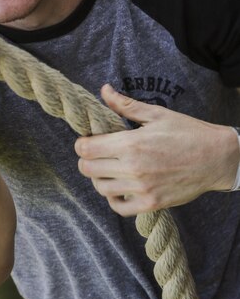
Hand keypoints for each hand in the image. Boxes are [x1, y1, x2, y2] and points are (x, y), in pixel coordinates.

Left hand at [74, 84, 239, 215]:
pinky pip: (119, 208)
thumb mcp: (156, 114)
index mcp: (131, 143)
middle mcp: (133, 168)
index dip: (82, 143)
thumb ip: (125, 105)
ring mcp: (142, 189)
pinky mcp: (151, 204)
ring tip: (108, 168)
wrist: (217, 157)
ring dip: (99, 178)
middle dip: (86, 159)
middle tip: (96, 153)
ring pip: (101, 188)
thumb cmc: (188, 132)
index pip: (86, 149)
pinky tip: (120, 186)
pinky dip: (114, 199)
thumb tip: (103, 90)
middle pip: (88, 169)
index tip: (87, 140)